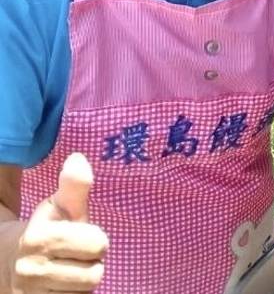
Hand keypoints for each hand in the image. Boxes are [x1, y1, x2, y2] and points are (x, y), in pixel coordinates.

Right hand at [11, 153, 107, 292]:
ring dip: (82, 282)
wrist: (5, 262)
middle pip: (94, 274)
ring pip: (85, 292)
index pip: (97, 245)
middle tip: (76, 256)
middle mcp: (31, 269)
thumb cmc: (45, 230)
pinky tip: (62, 286)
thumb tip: (79, 159)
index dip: (96, 240)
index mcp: (39, 238)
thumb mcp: (58, 207)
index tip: (82, 237)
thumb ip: (74, 187)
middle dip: (91, 263)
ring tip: (68, 270)